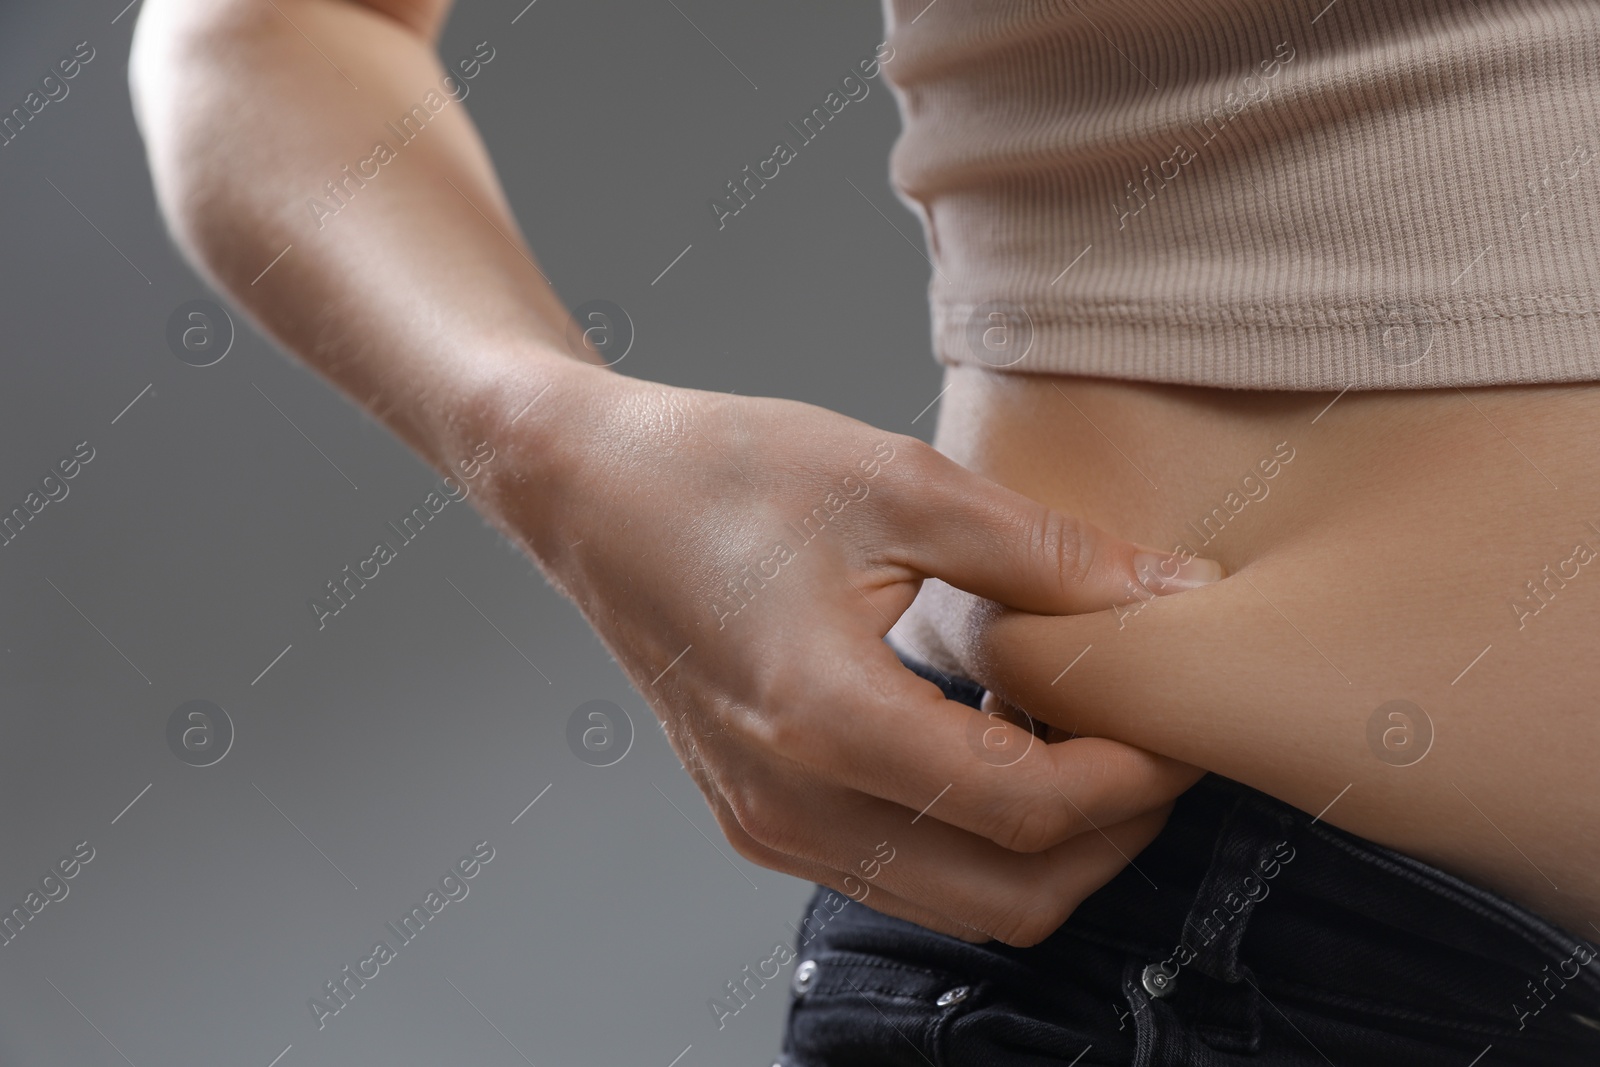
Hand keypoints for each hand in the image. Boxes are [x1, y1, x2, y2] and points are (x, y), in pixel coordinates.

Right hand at [485, 361, 1217, 945]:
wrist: (590, 490)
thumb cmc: (720, 470)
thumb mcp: (900, 484)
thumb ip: (1048, 555)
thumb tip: (1172, 594)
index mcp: (827, 720)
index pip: (1031, 808)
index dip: (1136, 777)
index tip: (1182, 722)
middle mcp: (790, 804)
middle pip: (1010, 897)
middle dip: (1111, 836)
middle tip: (1153, 745)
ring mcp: (767, 825)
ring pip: (960, 904)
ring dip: (1045, 845)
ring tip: (1080, 740)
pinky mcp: (759, 818)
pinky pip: (900, 873)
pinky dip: (974, 837)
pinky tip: (996, 741)